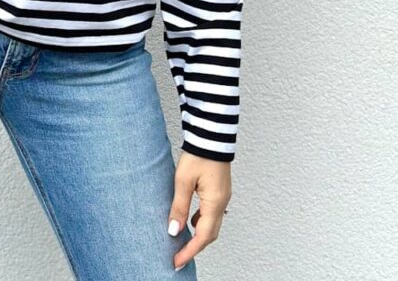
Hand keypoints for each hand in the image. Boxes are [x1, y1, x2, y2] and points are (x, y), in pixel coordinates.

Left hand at [167, 152, 231, 271]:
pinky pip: (212, 214)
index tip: (176, 262)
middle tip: (177, 256)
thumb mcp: (183, 180)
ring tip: (181, 241)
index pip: (203, 236)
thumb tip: (174, 231)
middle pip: (210, 234)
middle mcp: (222, 203)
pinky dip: (202, 222)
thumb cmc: (198, 154)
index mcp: (215, 202)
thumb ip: (179, 206)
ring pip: (212, 225)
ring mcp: (223, 197)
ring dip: (198, 236)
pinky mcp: (220, 191)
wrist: (211, 134)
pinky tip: (190, 219)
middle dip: (194, 247)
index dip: (189, 251)